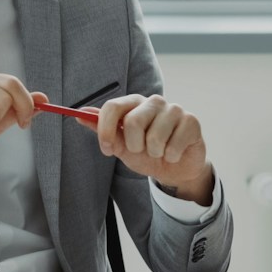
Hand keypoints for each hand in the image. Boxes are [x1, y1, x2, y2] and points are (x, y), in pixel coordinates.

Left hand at [89, 94, 214, 204]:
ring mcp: (174, 109)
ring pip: (155, 136)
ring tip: (159, 152)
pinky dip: (171, 156)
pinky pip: (173, 145)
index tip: (107, 149)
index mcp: (134, 104)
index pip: (113, 106)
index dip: (106, 130)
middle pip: (133, 121)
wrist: (174, 169)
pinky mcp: (191, 121)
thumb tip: (79, 115)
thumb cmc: (147, 154)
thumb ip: (104, 131)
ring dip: (154, 153)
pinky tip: (174, 153)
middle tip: (141, 150)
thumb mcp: (122, 146)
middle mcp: (153, 102)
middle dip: (134, 146)